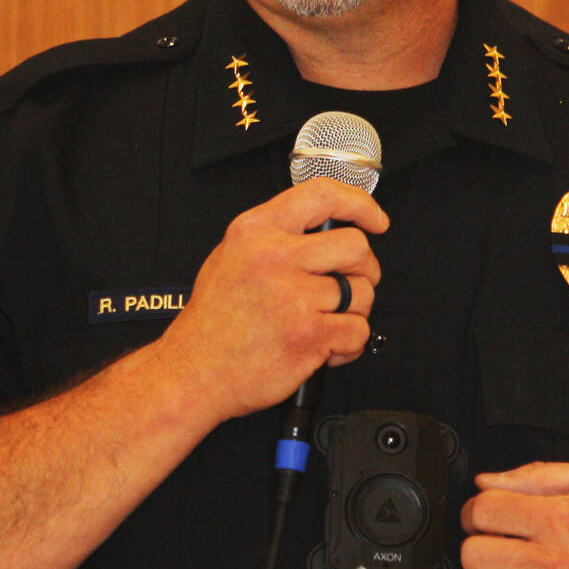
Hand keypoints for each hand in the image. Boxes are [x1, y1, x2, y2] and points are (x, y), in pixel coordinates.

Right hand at [152, 177, 387, 422]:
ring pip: (362, 292)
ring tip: (325, 321)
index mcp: (255, 231)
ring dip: (354, 311)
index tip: (375, 219)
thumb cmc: (212, 322)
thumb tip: (327, 229)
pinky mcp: (308, 335)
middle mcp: (274, 258)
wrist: (193, 372)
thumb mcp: (231, 257)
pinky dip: (348, 344)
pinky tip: (324, 346)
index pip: (323, 195)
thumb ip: (276, 237)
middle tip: (349, 285)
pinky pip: (357, 330)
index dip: (360, 204)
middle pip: (355, 247)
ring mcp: (292, 297)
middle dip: (364, 269)